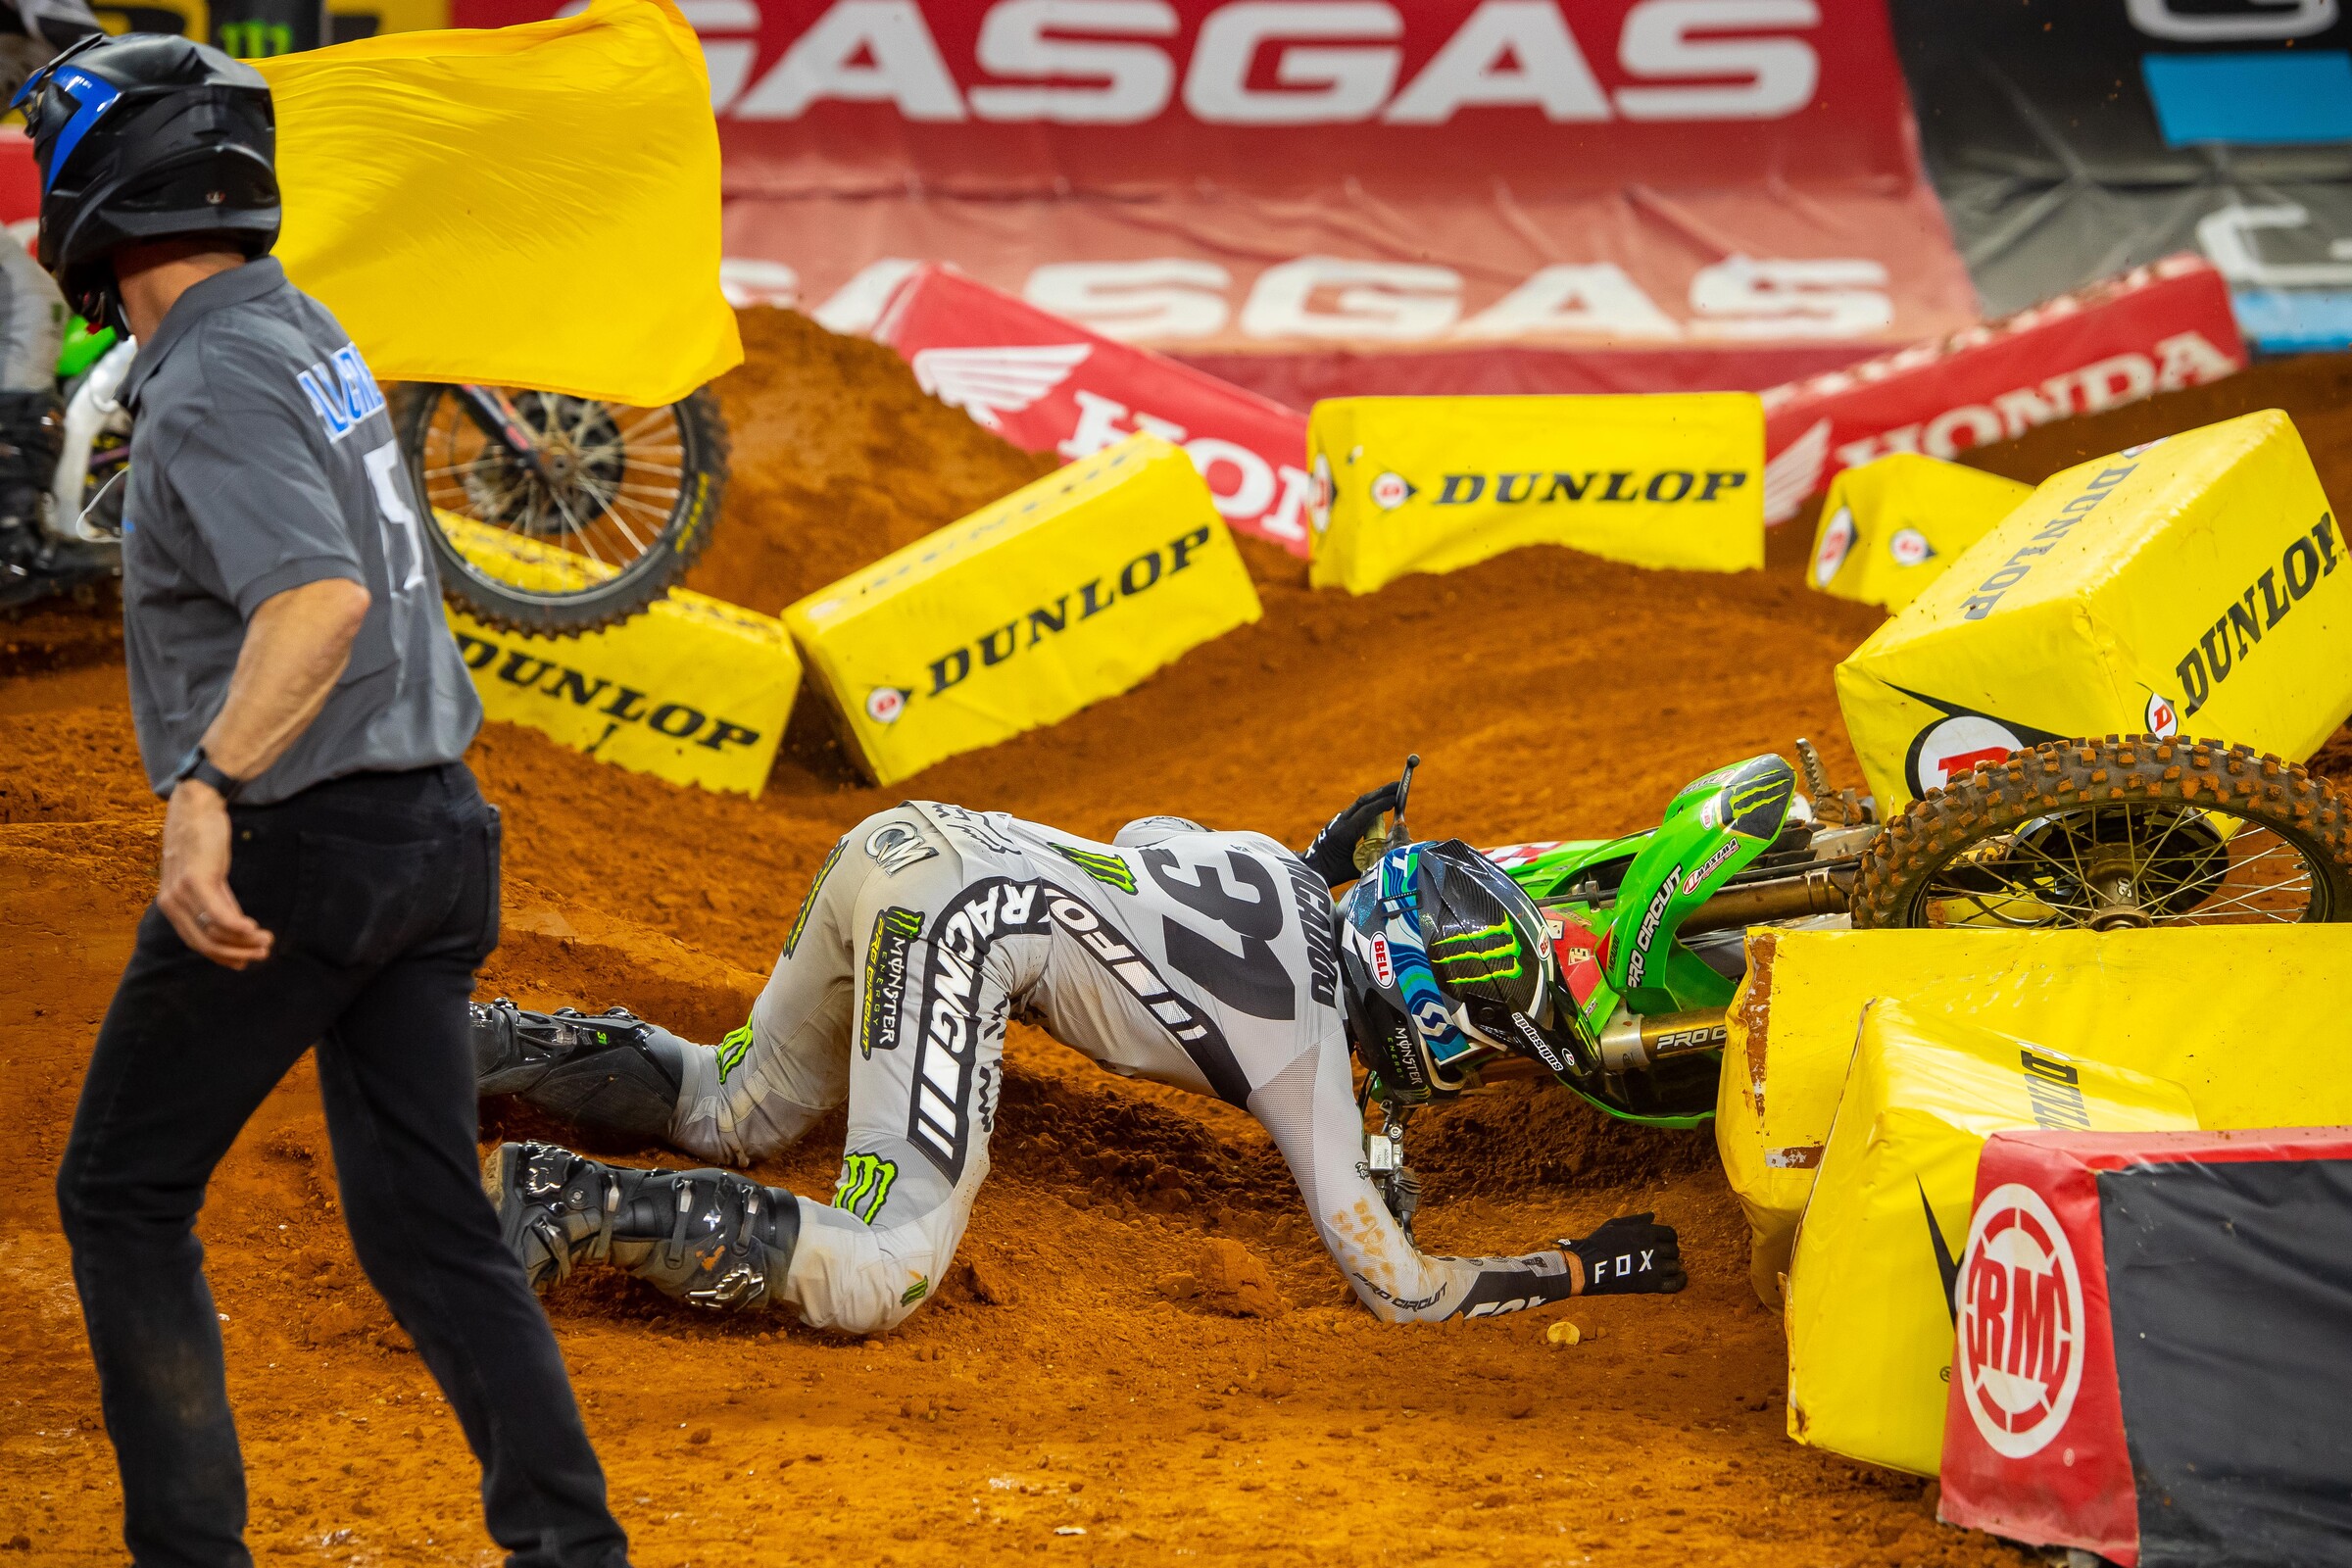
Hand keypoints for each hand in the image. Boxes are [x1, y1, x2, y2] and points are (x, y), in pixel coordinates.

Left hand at [157, 780, 271, 968]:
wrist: (196, 807)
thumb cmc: (202, 840)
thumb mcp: (209, 876)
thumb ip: (218, 902)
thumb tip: (235, 929)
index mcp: (171, 905)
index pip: (196, 942)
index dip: (222, 956)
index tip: (245, 962)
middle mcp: (171, 903)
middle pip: (203, 943)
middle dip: (235, 954)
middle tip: (261, 954)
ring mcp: (182, 893)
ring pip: (212, 932)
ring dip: (243, 941)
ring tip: (266, 941)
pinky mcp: (197, 880)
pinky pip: (218, 914)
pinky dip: (237, 927)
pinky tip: (253, 929)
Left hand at [1299, 781, 1404, 887]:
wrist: (1310, 869)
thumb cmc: (1333, 873)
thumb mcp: (1356, 868)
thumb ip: (1375, 858)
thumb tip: (1396, 850)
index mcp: (1344, 832)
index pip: (1366, 812)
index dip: (1383, 803)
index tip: (1398, 798)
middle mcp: (1340, 822)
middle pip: (1363, 801)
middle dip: (1382, 792)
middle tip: (1399, 785)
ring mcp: (1338, 820)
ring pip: (1359, 804)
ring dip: (1377, 797)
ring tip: (1395, 792)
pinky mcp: (1339, 822)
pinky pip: (1357, 810)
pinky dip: (1370, 805)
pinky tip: (1381, 806)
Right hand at [1561, 1213, 1684, 1295]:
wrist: (1590, 1266)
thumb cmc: (1600, 1243)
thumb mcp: (1616, 1224)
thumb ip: (1637, 1220)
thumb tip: (1652, 1215)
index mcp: (1646, 1232)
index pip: (1670, 1234)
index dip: (1669, 1238)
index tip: (1664, 1243)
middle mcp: (1654, 1248)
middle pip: (1674, 1250)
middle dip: (1669, 1252)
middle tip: (1661, 1256)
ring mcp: (1654, 1266)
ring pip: (1675, 1265)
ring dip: (1671, 1266)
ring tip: (1663, 1268)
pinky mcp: (1652, 1284)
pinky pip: (1674, 1283)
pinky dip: (1680, 1280)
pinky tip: (1681, 1277)